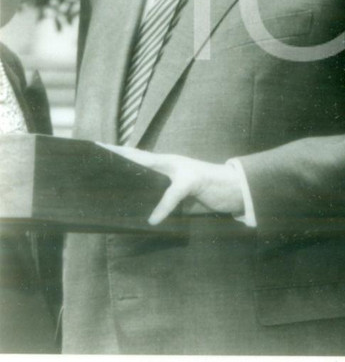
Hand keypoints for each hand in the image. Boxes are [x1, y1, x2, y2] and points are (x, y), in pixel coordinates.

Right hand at [99, 144, 245, 224]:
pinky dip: (139, 209)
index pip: (136, 155)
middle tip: (90, 173)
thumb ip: (169, 198)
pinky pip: (150, 205)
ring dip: (126, 192)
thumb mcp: (189, 185)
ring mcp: (166, 188)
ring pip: (140, 188)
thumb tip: (151, 221)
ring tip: (102, 196)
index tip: (96, 145)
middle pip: (134, 171)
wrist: (232, 193)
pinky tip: (128, 215)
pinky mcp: (172, 203)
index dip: (117, 151)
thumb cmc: (212, 180)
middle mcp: (163, 174)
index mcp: (165, 162)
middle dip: (115, 171)